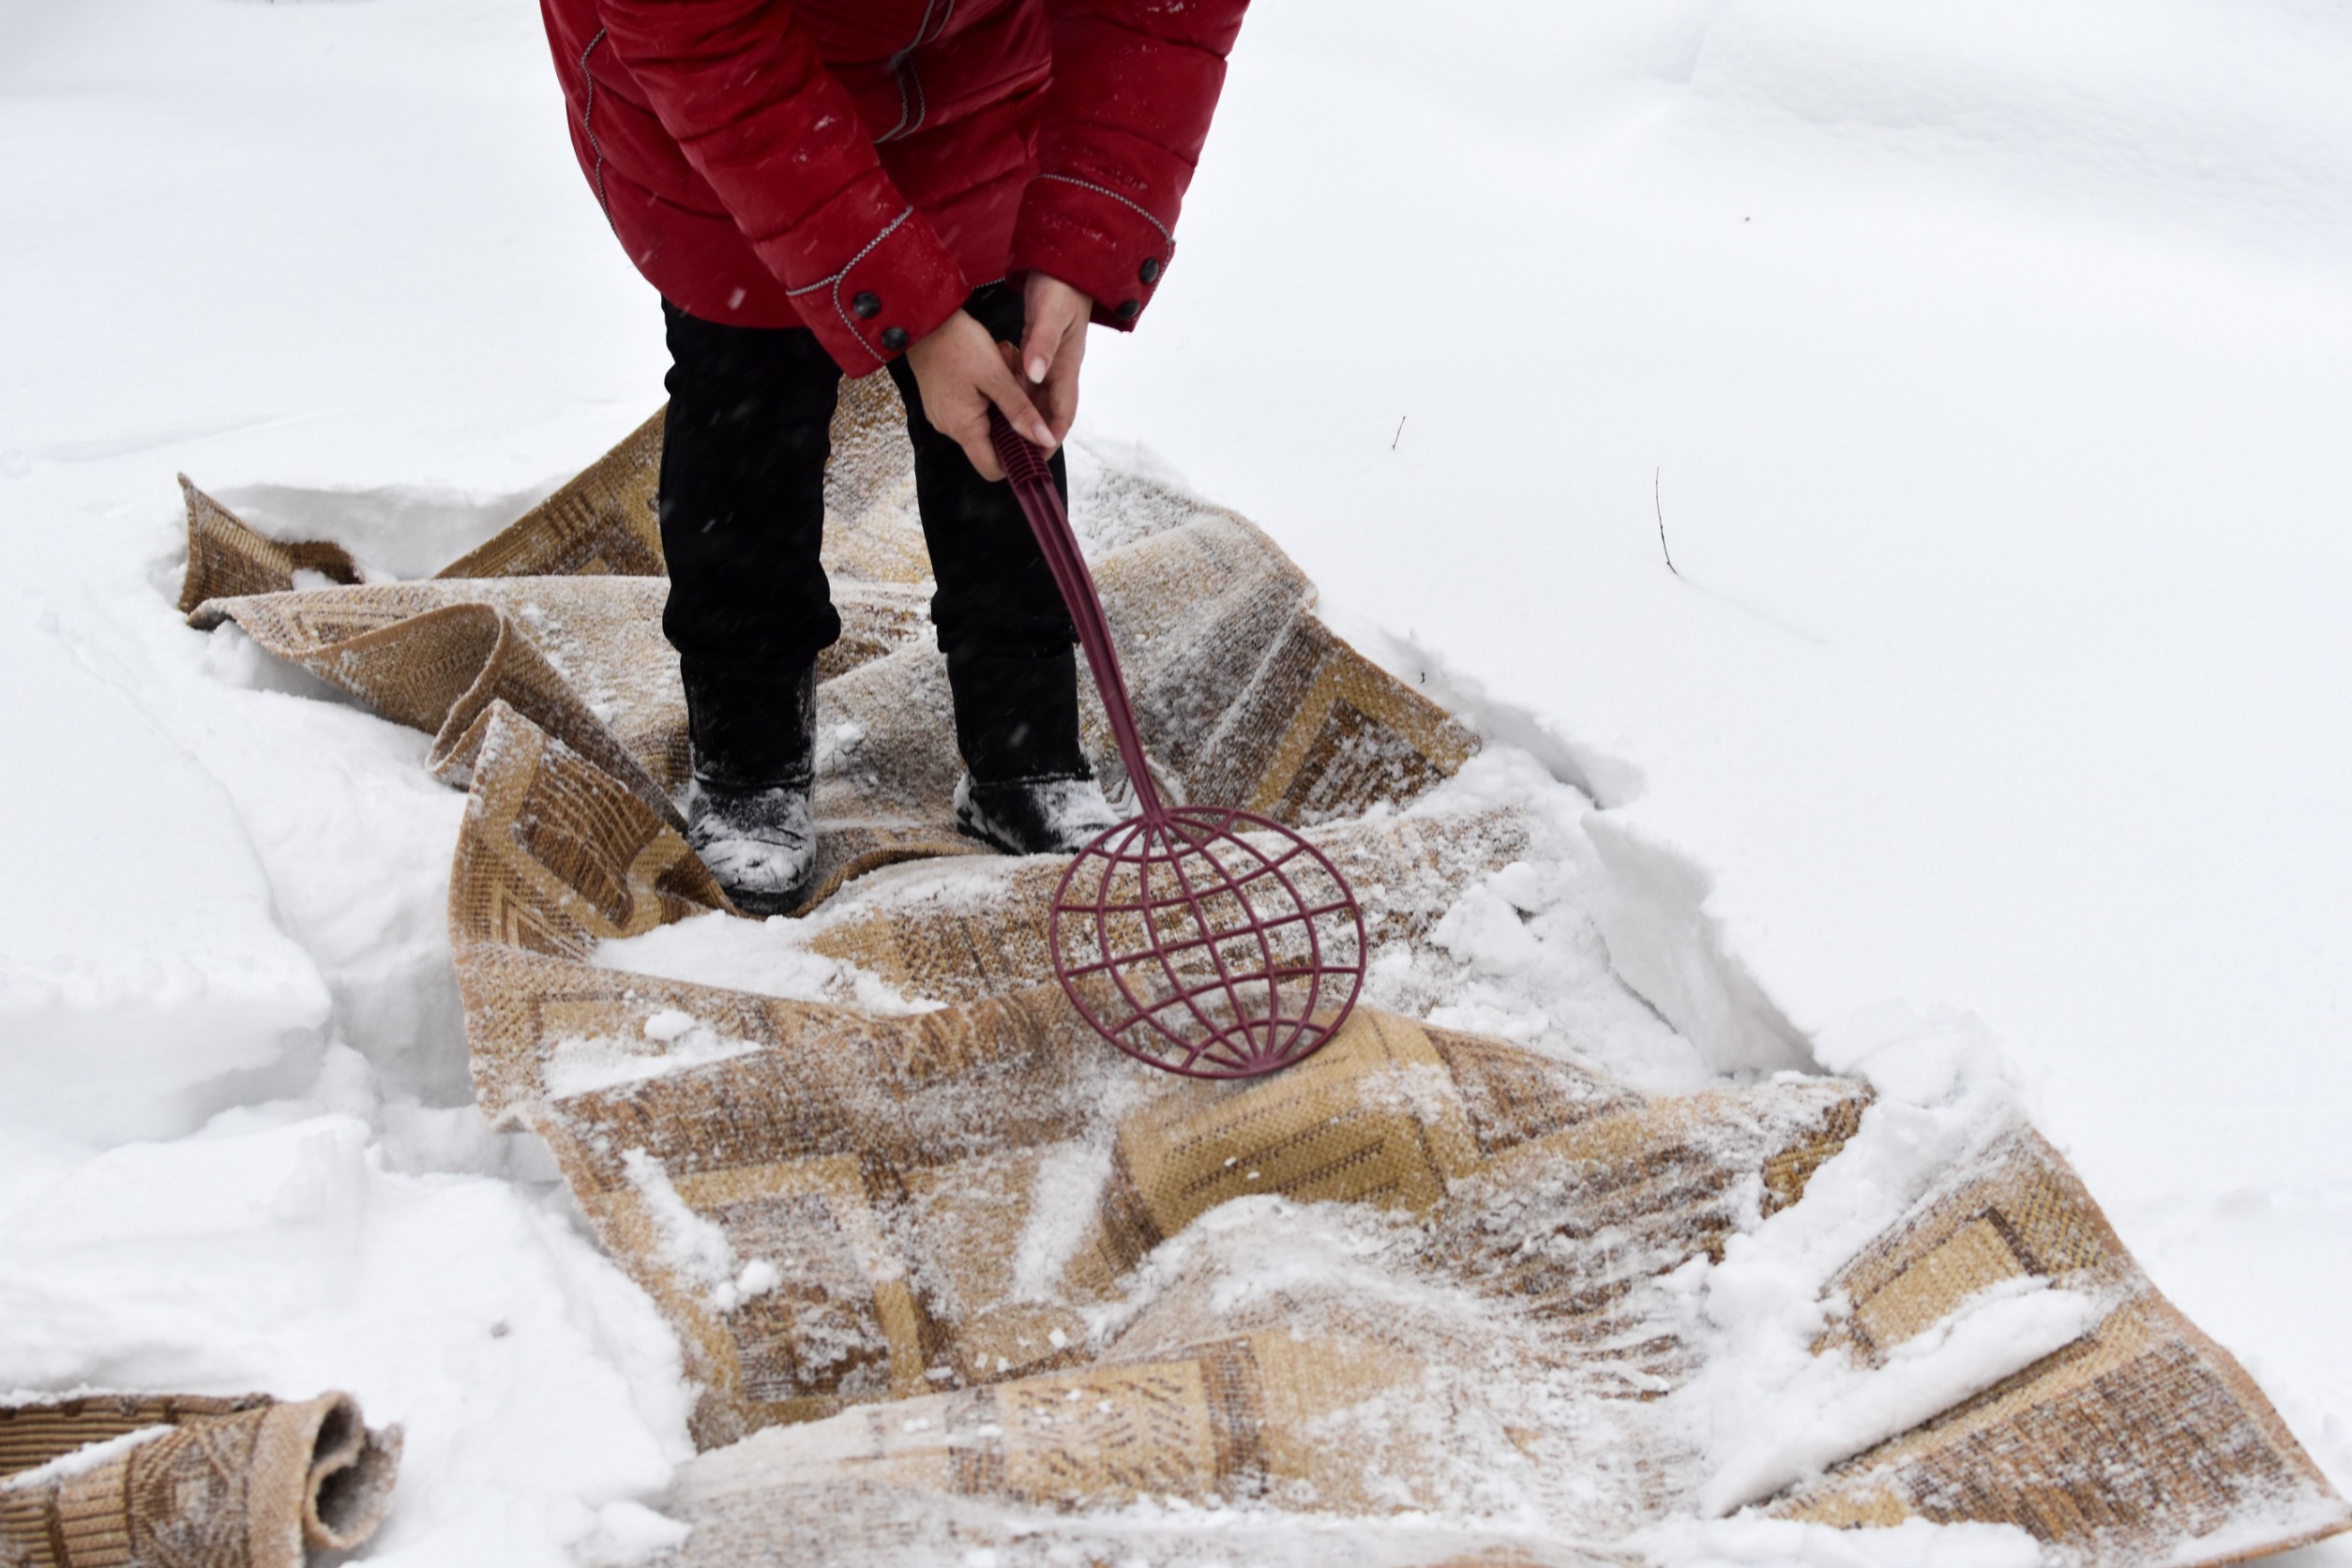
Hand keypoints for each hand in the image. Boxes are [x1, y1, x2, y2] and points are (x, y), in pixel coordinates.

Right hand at [903, 309, 1056, 481]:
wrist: (923, 319)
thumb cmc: (957, 343)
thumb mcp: (996, 376)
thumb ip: (1021, 411)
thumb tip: (1044, 440)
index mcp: (963, 428)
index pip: (994, 469)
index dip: (1018, 461)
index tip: (1036, 442)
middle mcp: (950, 428)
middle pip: (991, 446)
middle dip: (1012, 425)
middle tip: (1022, 394)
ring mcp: (943, 415)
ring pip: (983, 425)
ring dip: (1001, 407)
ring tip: (1007, 376)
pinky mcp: (942, 402)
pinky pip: (971, 411)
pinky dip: (987, 399)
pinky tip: (992, 375)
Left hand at [1017, 272, 1091, 444]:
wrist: (1064, 262)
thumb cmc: (1061, 286)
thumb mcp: (1051, 313)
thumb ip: (1042, 344)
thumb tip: (1035, 375)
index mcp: (1068, 363)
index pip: (1065, 410)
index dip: (1053, 434)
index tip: (1038, 454)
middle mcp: (1060, 366)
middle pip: (1049, 409)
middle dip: (1034, 432)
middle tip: (1014, 452)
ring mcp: (1049, 359)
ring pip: (1036, 396)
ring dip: (1022, 412)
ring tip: (1001, 431)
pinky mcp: (1038, 350)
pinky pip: (1027, 379)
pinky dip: (1015, 390)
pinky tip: (998, 396)